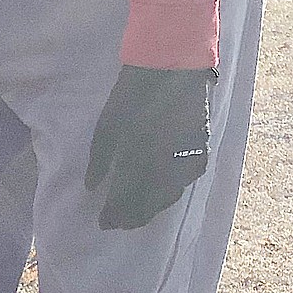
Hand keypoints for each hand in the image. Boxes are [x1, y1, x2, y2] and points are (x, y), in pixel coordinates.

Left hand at [85, 66, 214, 230]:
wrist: (173, 68)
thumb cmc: (133, 95)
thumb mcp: (107, 125)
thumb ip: (99, 160)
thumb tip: (91, 187)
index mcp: (137, 159)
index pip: (125, 200)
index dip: (114, 214)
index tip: (103, 223)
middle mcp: (164, 166)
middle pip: (148, 203)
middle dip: (132, 216)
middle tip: (119, 224)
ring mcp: (186, 161)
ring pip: (168, 196)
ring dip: (151, 208)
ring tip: (137, 215)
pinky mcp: (201, 153)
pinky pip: (183, 183)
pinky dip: (169, 193)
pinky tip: (159, 196)